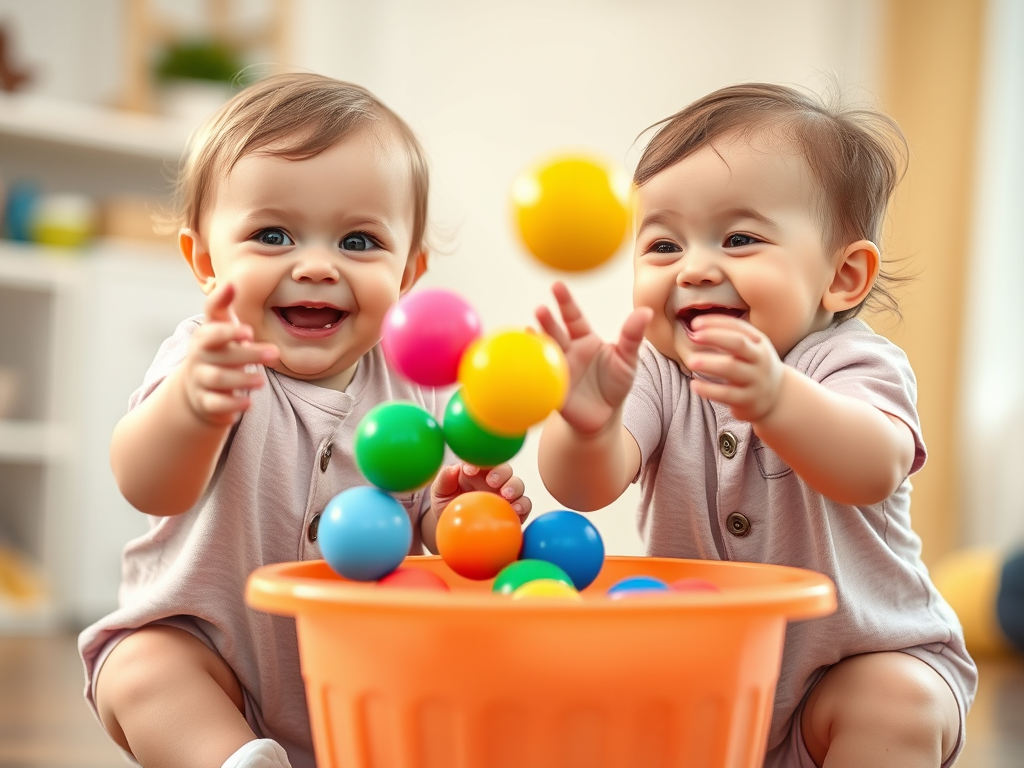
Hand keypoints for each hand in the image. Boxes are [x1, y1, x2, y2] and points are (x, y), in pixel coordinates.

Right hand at [181, 283, 278, 426]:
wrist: (196, 386)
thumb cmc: (218, 349)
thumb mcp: (219, 326)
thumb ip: (223, 305)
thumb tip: (231, 282)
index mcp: (206, 338)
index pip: (211, 332)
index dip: (228, 332)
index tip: (248, 331)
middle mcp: (199, 358)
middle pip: (221, 357)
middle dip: (248, 355)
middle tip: (275, 353)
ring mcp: (200, 380)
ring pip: (217, 380)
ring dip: (240, 380)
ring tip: (262, 381)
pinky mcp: (205, 402)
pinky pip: (215, 405)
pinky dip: (231, 406)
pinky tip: (247, 403)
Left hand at [429, 462, 531, 523]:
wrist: (457, 532)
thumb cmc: (447, 507)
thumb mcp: (439, 493)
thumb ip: (444, 480)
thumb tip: (452, 469)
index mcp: (476, 471)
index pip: (481, 460)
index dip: (478, 462)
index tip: (469, 471)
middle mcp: (494, 479)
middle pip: (503, 468)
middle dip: (500, 472)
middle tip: (491, 481)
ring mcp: (506, 494)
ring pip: (517, 483)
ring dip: (514, 487)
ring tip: (506, 495)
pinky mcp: (515, 509)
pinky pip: (525, 503)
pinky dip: (523, 505)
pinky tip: (515, 510)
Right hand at [535, 281, 651, 435]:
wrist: (603, 416)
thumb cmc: (616, 384)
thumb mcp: (627, 359)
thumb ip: (632, 336)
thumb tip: (646, 311)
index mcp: (584, 340)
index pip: (573, 317)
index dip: (565, 302)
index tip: (557, 286)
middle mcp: (566, 352)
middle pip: (555, 333)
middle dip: (546, 322)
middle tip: (540, 310)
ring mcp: (556, 371)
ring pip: (543, 354)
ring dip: (536, 344)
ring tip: (529, 332)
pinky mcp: (552, 391)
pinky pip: (540, 380)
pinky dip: (531, 372)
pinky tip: (526, 365)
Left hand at [684, 314, 782, 422]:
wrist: (777, 396)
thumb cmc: (754, 366)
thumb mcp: (752, 348)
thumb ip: (730, 337)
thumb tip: (696, 326)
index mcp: (759, 342)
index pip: (738, 327)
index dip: (716, 323)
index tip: (695, 323)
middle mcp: (760, 359)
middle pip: (738, 344)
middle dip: (714, 337)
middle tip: (693, 337)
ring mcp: (756, 380)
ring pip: (732, 368)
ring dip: (709, 363)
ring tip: (690, 361)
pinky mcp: (748, 400)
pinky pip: (727, 394)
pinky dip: (709, 389)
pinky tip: (694, 385)